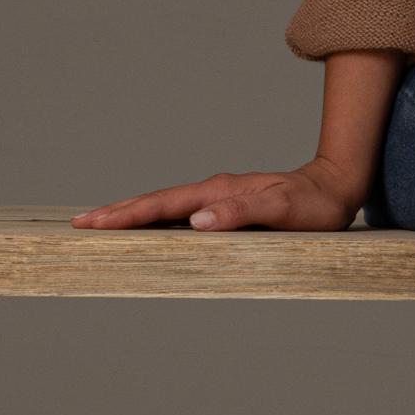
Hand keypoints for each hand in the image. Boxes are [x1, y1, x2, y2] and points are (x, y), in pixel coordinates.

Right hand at [71, 156, 366, 232]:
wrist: (336, 186)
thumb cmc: (314, 205)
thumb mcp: (283, 210)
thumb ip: (241, 213)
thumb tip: (197, 220)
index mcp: (218, 192)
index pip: (162, 204)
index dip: (127, 215)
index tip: (94, 222)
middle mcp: (212, 191)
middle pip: (154, 201)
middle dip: (115, 212)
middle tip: (78, 224)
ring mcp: (216, 197)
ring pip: (164, 205)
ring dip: (131, 214)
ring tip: (99, 224)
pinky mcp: (223, 206)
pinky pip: (180, 212)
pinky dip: (155, 218)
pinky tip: (146, 228)